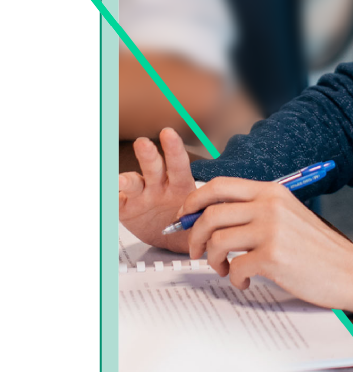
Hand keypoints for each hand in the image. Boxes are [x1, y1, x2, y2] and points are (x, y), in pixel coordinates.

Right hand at [118, 128, 196, 252]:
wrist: (174, 238)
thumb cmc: (190, 221)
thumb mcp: (202, 218)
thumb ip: (206, 213)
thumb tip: (221, 211)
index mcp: (180, 184)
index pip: (178, 165)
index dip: (173, 149)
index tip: (168, 133)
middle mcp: (158, 185)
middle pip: (153, 167)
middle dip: (148, 155)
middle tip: (143, 143)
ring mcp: (141, 195)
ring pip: (133, 183)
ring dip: (126, 180)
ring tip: (122, 182)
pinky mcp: (126, 208)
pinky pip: (117, 202)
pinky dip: (113, 198)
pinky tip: (111, 194)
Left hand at [180, 177, 352, 320]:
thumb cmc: (321, 250)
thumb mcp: (290, 216)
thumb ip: (257, 211)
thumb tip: (213, 218)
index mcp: (272, 192)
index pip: (218, 185)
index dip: (193, 201)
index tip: (185, 218)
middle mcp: (270, 206)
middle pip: (209, 214)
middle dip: (193, 236)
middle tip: (198, 252)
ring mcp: (271, 230)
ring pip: (216, 241)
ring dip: (212, 260)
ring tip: (224, 270)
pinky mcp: (273, 257)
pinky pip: (234, 268)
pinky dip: (235, 279)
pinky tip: (247, 282)